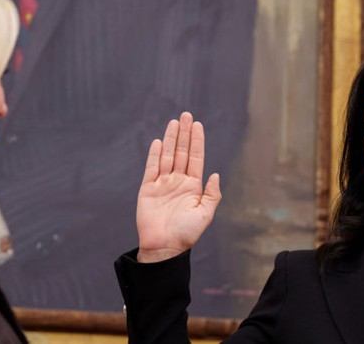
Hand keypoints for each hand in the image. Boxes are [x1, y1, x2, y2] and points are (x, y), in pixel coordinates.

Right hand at [136, 112, 221, 262]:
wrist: (164, 247)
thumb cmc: (186, 234)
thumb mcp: (205, 214)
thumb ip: (212, 194)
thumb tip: (215, 174)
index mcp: (193, 187)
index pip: (196, 158)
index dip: (197, 141)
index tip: (197, 125)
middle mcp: (178, 182)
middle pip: (181, 152)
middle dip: (184, 134)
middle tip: (185, 115)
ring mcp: (162, 184)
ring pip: (167, 156)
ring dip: (170, 139)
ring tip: (174, 122)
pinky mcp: (148, 189)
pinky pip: (151, 168)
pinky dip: (154, 154)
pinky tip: (157, 141)